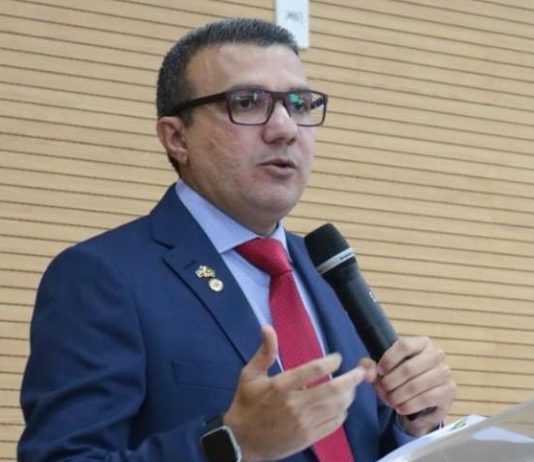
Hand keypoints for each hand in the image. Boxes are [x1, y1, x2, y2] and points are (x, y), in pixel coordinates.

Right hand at [223, 325, 373, 461]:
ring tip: (353, 387)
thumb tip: (267, 327)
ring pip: (336, 407)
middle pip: (332, 390)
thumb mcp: (250, 375)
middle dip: (351, 379)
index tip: (337, 358)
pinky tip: (342, 406)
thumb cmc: (246, 404)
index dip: (331, 362)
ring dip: (349, 395)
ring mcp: (303, 423)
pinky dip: (342, 414)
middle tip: (361, 371)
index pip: (314, 370)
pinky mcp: (307, 438)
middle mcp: (295, 404)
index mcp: (281, 386)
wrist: (241, 440)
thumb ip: (264, 352)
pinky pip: (332, 424)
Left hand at [373, 336, 456, 436]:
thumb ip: (369, 366)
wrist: (420, 395)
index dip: (388, 359)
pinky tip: (401, 408)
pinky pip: (427, 399)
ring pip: (417, 385)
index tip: (379, 371)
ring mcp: (445, 372)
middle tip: (382, 390)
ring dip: (399, 396)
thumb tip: (369, 373)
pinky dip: (410, 406)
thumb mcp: (383, 367)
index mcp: (421, 342)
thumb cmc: (399, 375)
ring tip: (390, 400)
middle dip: (391, 382)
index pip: (404, 346)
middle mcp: (436, 354)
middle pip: (409, 368)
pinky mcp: (449, 390)